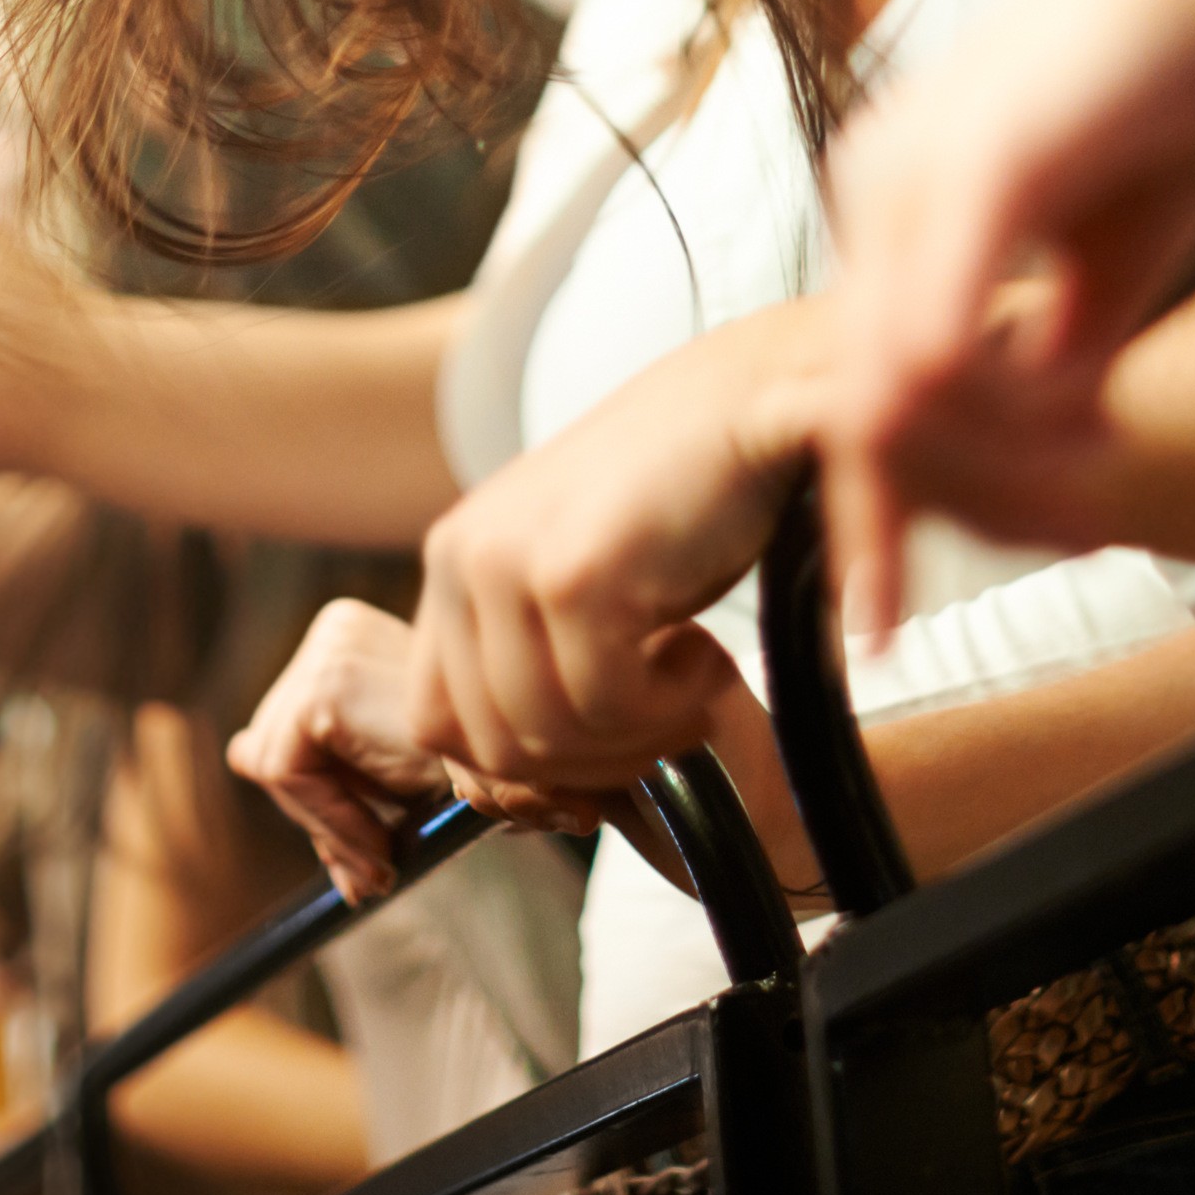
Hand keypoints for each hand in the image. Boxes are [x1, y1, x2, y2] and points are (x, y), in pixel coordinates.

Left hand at [229, 602, 478, 899]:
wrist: (540, 772)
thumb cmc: (483, 771)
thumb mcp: (391, 767)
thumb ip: (322, 765)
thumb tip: (237, 752)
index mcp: (349, 636)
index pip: (292, 729)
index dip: (323, 804)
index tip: (369, 861)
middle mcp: (334, 628)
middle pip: (272, 743)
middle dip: (323, 820)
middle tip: (374, 877)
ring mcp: (327, 649)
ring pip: (270, 766)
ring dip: (331, 831)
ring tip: (386, 863)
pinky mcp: (324, 687)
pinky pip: (286, 775)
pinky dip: (331, 825)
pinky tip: (386, 848)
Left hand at [402, 313, 829, 797]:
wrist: (755, 400)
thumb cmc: (684, 500)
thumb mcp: (580, 584)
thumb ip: (532, 660)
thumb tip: (516, 794)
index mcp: (453, 560)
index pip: (438, 725)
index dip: (523, 773)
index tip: (605, 762)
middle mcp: (462, 555)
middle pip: (486, 749)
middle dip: (586, 767)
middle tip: (663, 724)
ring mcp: (509, 563)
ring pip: (542, 740)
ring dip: (633, 741)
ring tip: (686, 684)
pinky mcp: (573, 575)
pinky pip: (603, 711)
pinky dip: (667, 711)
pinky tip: (701, 653)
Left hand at [818, 0, 1194, 630]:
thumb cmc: (1166, 99)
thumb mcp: (1112, 251)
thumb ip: (1070, 330)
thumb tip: (1048, 411)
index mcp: (902, 203)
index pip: (862, 376)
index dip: (873, 494)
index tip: (886, 596)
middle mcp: (884, 183)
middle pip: (849, 383)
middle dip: (863, 514)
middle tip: (878, 625)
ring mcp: (919, 166)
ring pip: (877, 359)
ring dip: (897, 476)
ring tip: (905, 572)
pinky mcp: (978, 158)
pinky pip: (935, 293)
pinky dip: (933, 388)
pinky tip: (938, 462)